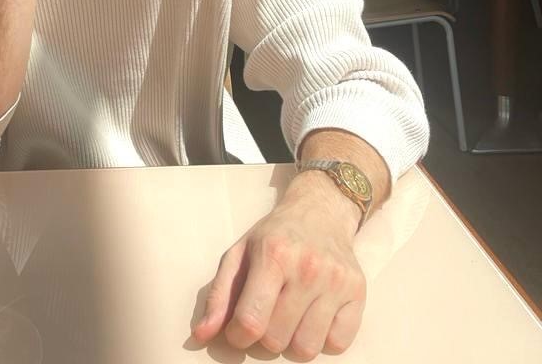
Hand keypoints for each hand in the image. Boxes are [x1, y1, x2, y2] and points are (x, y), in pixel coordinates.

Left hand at [193, 173, 365, 359]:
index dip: (238, 335)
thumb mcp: (240, 253)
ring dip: (293, 340)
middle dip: (265, 335)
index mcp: (273, 254)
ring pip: (307, 349)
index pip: (251, 321)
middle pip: (276, 340)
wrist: (321, 211)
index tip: (239, 328)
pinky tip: (315, 314)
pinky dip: (323, 338)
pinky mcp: (358, 291)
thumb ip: (219, 295)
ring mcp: (336, 280)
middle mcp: (308, 267)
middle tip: (268, 312)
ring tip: (291, 315)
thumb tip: (201, 335)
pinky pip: (337, 345)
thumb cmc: (274, 235)